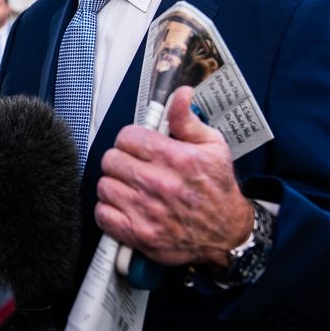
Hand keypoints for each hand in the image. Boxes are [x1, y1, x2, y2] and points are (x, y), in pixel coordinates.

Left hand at [95, 87, 253, 268]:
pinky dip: (109, 211)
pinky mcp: (138, 234)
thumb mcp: (213, 147)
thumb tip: (180, 95)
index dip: (131, 139)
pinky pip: (103, 214)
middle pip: (111, 160)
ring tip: (130, 187)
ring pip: (104, 186)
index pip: (127, 137)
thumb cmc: (217, 189)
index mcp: (175, 158)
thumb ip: (188, 120)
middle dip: (121, 160)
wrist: (226, 235)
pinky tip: (125, 207)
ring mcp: (146, 211)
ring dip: (114, 185)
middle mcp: (158, 184)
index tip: (138, 146)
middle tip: (133, 166)